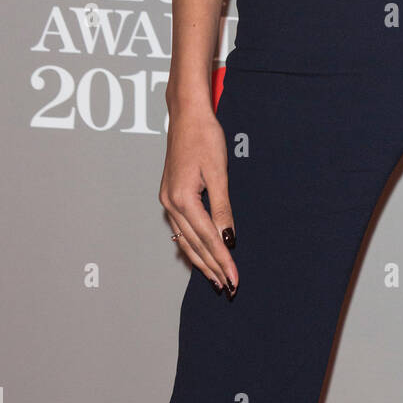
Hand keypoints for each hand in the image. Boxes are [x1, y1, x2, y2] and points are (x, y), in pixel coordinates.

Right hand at [159, 105, 237, 293]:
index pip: (208, 238)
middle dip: (212, 267)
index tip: (235, 279)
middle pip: (194, 245)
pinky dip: (192, 245)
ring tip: (215, 279)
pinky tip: (199, 254)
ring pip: (185, 240)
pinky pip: (181, 229)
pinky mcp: (170, 195)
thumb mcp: (218, 172)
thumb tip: (228, 239)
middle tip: (228, 288)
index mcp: (183, 199)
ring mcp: (167, 200)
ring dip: (201, 261)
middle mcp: (171, 203)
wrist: (186, 114)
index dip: (223, 260)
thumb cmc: (205, 137)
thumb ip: (223, 208)